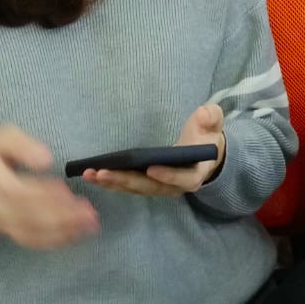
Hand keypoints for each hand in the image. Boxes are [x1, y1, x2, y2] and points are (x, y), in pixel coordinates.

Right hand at [0, 125, 98, 249]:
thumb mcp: (2, 137)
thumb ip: (23, 145)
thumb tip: (47, 159)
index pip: (18, 193)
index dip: (44, 195)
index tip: (68, 192)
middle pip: (27, 217)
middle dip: (61, 217)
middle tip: (89, 213)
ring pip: (30, 232)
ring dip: (62, 232)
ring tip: (89, 225)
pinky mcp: (6, 230)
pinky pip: (29, 239)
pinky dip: (53, 240)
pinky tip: (74, 234)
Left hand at [83, 104, 226, 197]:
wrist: (204, 153)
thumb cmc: (207, 136)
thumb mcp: (214, 123)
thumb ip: (211, 118)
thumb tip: (203, 114)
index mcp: (195, 174)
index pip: (183, 180)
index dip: (168, 176)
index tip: (151, 168)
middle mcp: (175, 187)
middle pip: (150, 187)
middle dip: (126, 180)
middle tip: (103, 172)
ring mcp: (159, 188)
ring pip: (135, 189)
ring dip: (113, 183)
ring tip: (90, 174)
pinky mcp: (147, 185)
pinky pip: (128, 186)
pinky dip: (111, 182)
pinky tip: (93, 175)